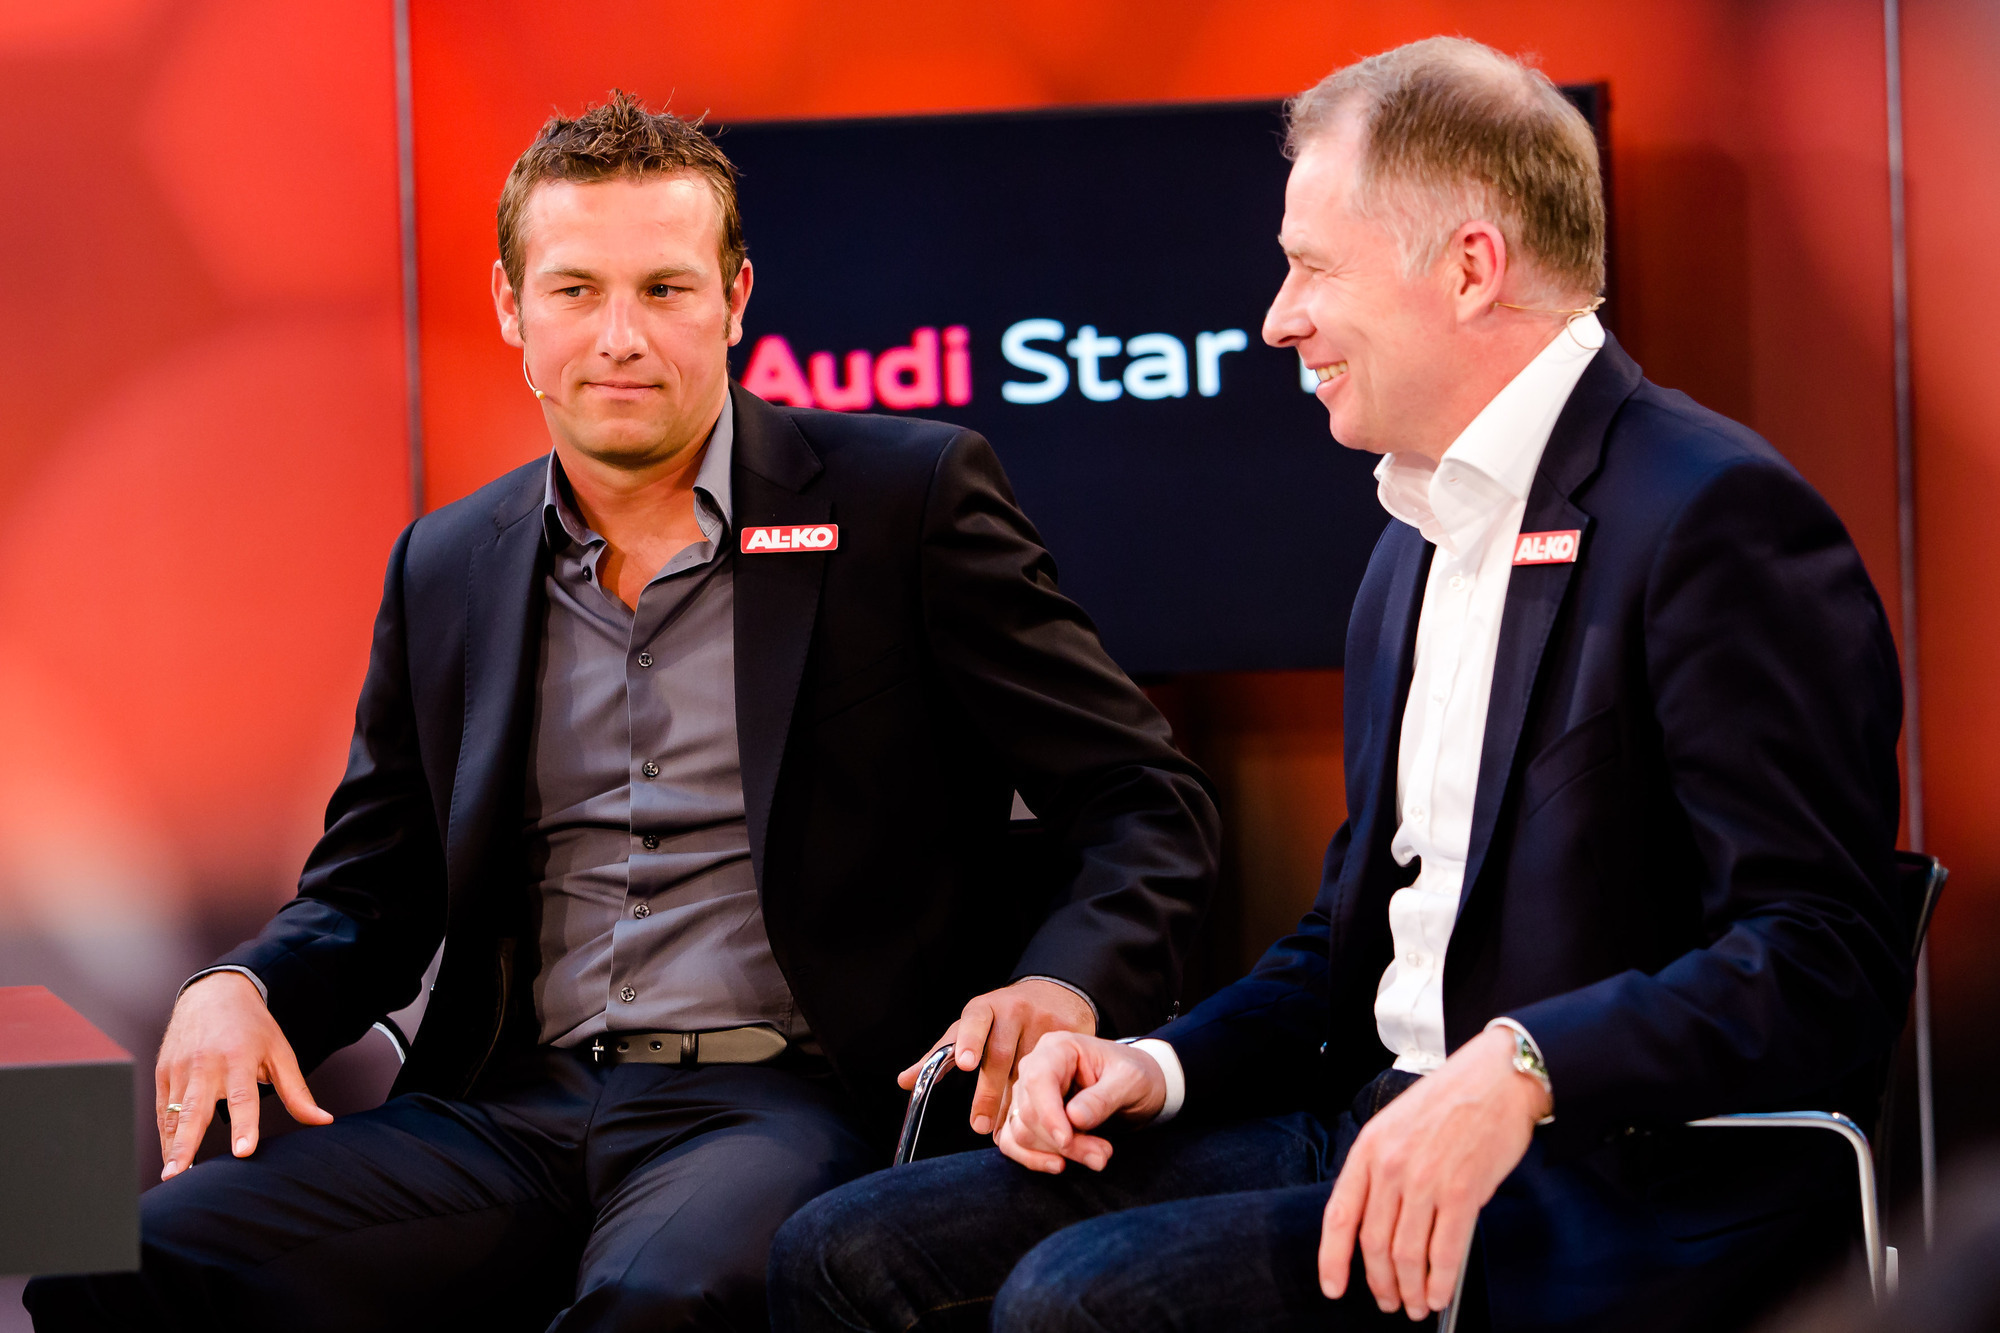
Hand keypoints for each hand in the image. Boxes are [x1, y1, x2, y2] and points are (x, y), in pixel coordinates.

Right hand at [155, 972, 331, 1179]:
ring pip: (174, 1114)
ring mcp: (180, 1068)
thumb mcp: (280, 1052)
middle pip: (196, 1110)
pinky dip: (165, 1134)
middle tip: (180, 1176)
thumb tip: (323, 1121)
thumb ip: (297, 1092)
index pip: (243, 1097)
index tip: (243, 1152)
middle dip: (187, 1145)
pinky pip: (162, 1109)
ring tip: (171, 1176)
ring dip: (171, 1146)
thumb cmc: (253, 1027)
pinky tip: (169, 1158)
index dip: (244, 1126)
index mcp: (239, 1057)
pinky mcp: (163, 1072)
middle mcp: (206, 1064)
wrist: (214, 992)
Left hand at [898, 978, 1094, 1136]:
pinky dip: (1043, 1097)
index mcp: (986, 1007)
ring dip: (1014, 1102)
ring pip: (1027, 1069)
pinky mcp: (1068, 1036)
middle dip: (989, 1093)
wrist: (1055, 994)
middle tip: (979, 1125)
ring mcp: (1043, 1022)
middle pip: (1000, 1054)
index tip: (966, 1064)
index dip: (970, 1040)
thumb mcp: (970, 1027)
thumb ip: (941, 1055)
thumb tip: (904, 1082)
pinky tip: (1037, 1116)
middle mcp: (1014, 1010)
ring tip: (1004, 1129)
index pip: (976, 1020)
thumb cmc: (1001, 1018)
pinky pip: (1054, 1073)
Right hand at [993, 1031, 1165, 1173]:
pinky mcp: (1027, 1116)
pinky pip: (1013, 1141)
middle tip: (1103, 1155)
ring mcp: (1027, 1092)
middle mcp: (1035, 1066)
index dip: (1048, 1114)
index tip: (1067, 1141)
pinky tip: (1059, 1165)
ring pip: (1021, 1130)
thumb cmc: (1135, 1075)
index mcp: (1058, 1047)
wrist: (1139, 1085)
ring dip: (1055, 1152)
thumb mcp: (1131, 1081)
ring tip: (1098, 1156)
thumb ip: (1103, 1098)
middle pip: (1029, 1110)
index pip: (1038, 1079)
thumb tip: (1074, 1118)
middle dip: (1064, 1141)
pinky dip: (1032, 1158)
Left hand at [1318, 1028, 1549, 1318]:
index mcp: (1369, 1149)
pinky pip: (1445, 1252)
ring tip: (1417, 1305)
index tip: (1333, 1288)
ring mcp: (1426, 1181)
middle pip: (1374, 1243)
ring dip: (1412, 1289)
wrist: (1497, 1078)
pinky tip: (1441, 1294)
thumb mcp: (1395, 1124)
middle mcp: (1392, 1167)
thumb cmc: (1448, 1100)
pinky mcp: (1463, 1192)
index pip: (1339, 1215)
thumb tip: (1380, 1225)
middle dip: (1380, 1282)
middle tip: (1389, 1301)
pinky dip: (1442, 1282)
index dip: (1332, 1259)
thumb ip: (1382, 1170)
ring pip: (1407, 1254)